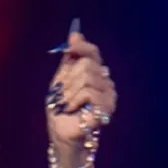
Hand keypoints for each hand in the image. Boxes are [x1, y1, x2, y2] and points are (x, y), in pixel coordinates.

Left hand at [46, 33, 116, 155]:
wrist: (60, 134)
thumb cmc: (59, 110)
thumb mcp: (60, 81)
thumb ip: (68, 60)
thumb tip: (74, 33)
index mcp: (93, 73)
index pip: (93, 52)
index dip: (82, 46)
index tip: (71, 43)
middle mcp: (104, 82)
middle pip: (88, 63)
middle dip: (69, 78)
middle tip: (62, 94)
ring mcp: (108, 95)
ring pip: (88, 76)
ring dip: (69, 91)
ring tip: (65, 104)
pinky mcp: (107, 108)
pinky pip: (89, 91)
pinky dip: (74, 100)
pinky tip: (71, 109)